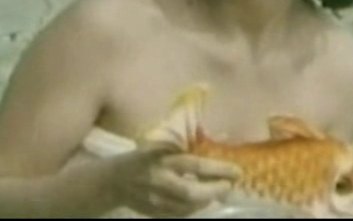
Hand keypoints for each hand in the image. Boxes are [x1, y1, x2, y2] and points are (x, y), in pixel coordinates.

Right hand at [108, 141, 241, 217]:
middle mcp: (159, 181)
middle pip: (191, 193)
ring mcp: (155, 201)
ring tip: (219, 191)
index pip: (195, 166)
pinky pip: (179, 215)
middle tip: (229, 185)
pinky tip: (202, 201)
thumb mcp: (163, 144)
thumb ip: (188, 144)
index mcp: (162, 159)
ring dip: (207, 201)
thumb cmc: (144, 156)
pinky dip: (194, 209)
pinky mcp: (153, 213)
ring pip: (187, 208)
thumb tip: (223, 138)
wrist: (115, 179)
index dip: (218, 169)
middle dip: (214, 191)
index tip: (237, 171)